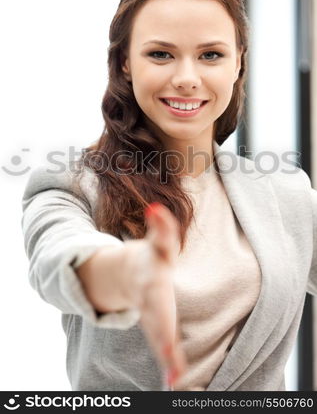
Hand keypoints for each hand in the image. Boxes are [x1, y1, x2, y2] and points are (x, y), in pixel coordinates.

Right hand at [121, 202, 186, 387]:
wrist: (127, 274)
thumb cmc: (150, 259)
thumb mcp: (157, 243)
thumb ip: (161, 227)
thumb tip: (157, 207)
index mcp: (151, 285)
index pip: (158, 303)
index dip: (162, 320)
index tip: (168, 345)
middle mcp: (150, 304)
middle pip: (157, 325)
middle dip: (164, 344)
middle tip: (173, 372)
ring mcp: (152, 316)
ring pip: (159, 338)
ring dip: (168, 359)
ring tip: (175, 381)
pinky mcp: (157, 323)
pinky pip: (164, 343)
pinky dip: (170, 363)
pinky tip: (176, 381)